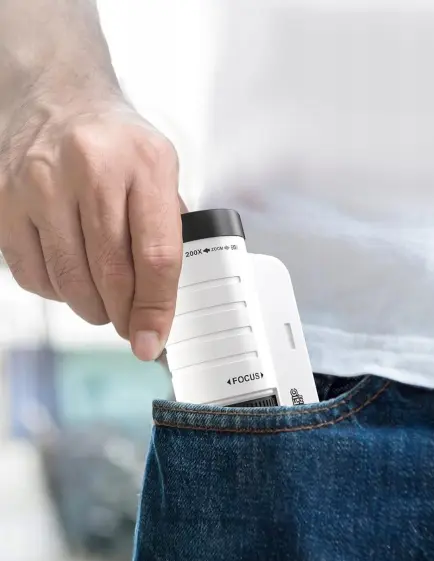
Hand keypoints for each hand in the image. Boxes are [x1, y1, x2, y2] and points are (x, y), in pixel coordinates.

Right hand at [0, 96, 182, 360]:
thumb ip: (167, 231)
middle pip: (111, 275)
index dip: (156, 309)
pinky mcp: (4, 200)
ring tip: (105, 302)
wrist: (57, 97)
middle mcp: (91, 169)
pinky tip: (71, 276)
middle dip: (125, 315)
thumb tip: (163, 305)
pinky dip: (57, 291)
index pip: (156, 256)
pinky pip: (32, 275)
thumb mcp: (161, 172)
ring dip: (92, 308)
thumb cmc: (118, 145)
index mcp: (145, 163)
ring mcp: (39, 183)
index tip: (153, 341)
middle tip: (132, 325)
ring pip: (69, 281)